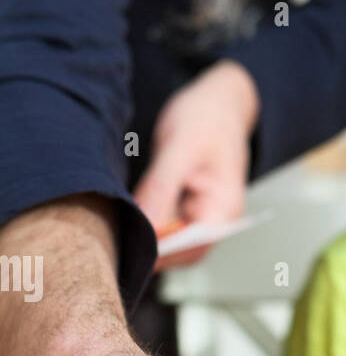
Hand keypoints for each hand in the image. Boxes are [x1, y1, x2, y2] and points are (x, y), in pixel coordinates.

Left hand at [134, 60, 259, 270]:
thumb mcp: (181, 147)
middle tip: (111, 245)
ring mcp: (200, 216)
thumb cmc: (207, 119)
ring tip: (113, 234)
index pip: (194, 246)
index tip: (131, 247)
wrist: (217, 102)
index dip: (163, 252)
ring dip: (146, 240)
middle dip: (151, 251)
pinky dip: (145, 224)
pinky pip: (163, 226)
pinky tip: (123, 218)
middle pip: (182, 253)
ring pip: (171, 243)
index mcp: (225, 209)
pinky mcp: (183, 208)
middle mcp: (215, 219)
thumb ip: (162, 187)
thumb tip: (147, 225)